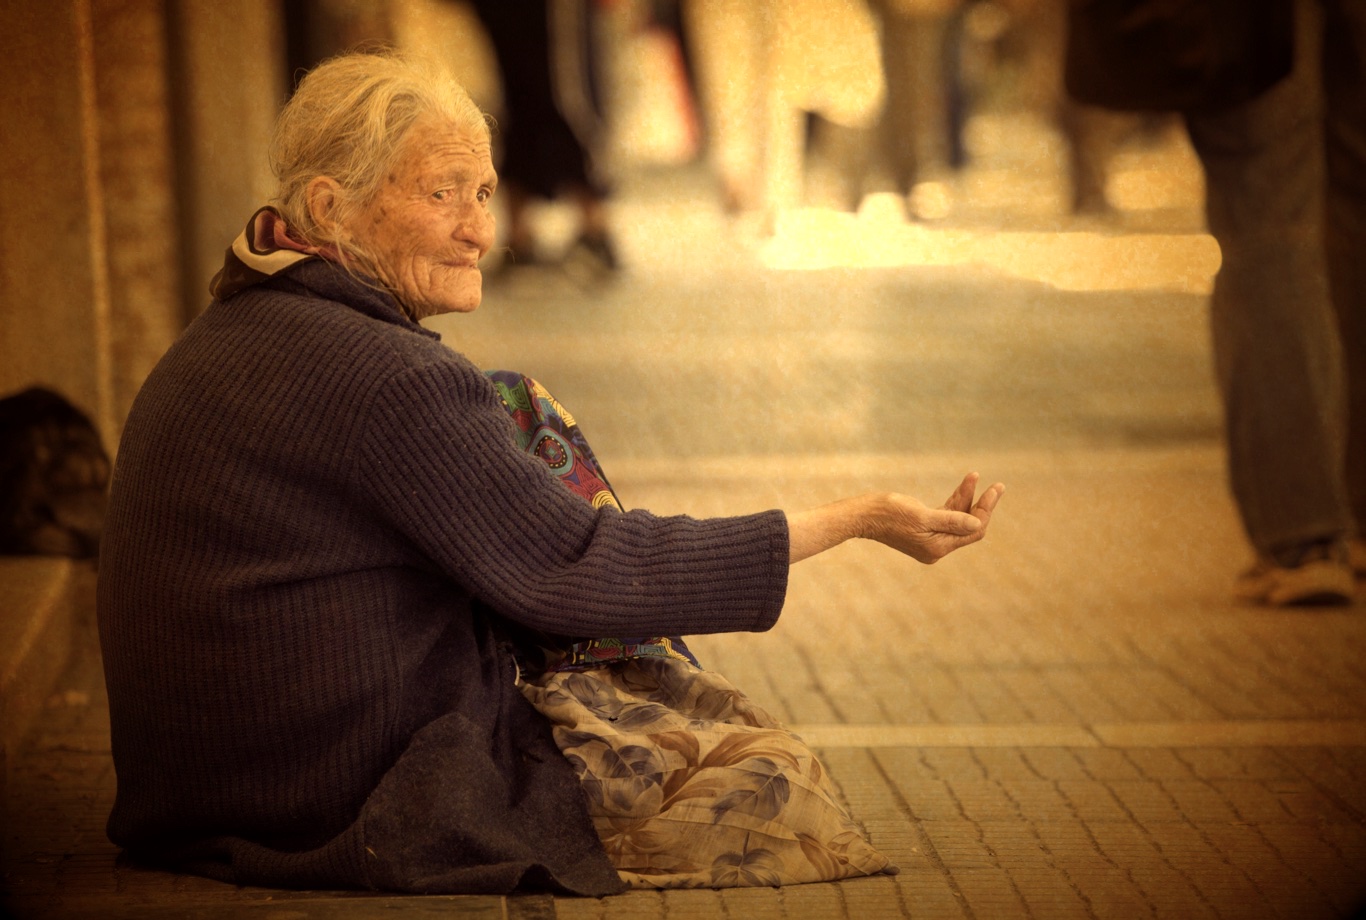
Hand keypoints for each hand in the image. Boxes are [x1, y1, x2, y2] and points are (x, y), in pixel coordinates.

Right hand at [862, 473, 1004, 563]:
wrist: (863, 516)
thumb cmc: (889, 513)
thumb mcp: (922, 515)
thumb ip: (951, 520)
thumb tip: (977, 523)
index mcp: (938, 547)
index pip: (973, 530)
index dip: (986, 510)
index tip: (994, 490)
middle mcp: (937, 546)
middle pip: (969, 525)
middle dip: (982, 504)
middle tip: (998, 486)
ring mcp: (931, 538)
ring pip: (958, 518)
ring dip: (967, 498)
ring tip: (974, 476)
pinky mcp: (924, 528)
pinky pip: (946, 515)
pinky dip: (955, 500)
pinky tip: (964, 485)